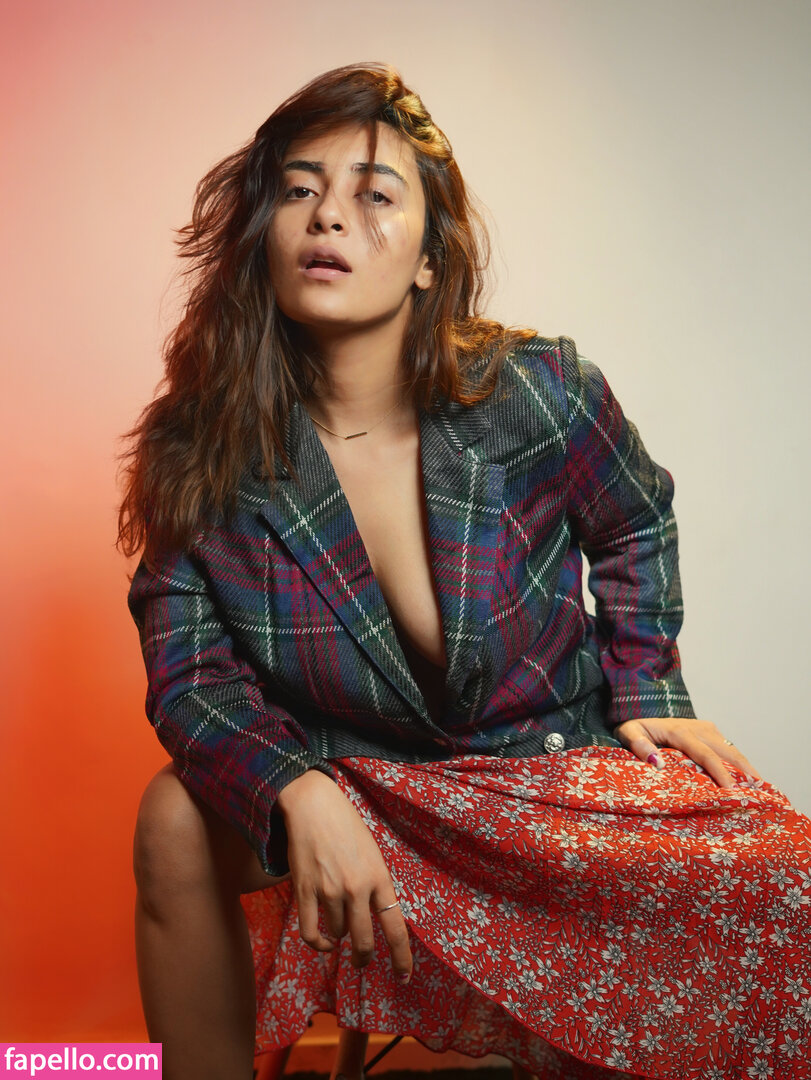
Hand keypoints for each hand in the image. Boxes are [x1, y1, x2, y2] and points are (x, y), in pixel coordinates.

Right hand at [275, 769, 411, 980]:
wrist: (314, 805)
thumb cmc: (347, 827)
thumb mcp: (373, 853)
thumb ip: (376, 885)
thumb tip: (376, 917)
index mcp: (379, 878)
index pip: (396, 928)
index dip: (401, 958)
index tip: (403, 976)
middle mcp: (357, 888)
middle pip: (364, 941)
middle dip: (364, 958)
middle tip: (362, 962)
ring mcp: (329, 891)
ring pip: (338, 933)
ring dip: (340, 935)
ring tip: (339, 922)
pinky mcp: (304, 890)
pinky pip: (311, 933)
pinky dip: (319, 944)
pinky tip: (324, 943)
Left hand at [614, 716, 761, 787]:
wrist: (637, 710)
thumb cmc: (633, 727)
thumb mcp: (628, 733)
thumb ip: (639, 746)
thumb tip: (658, 762)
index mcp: (679, 731)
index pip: (704, 754)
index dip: (719, 772)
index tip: (730, 789)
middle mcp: (698, 728)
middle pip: (726, 751)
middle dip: (744, 771)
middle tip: (759, 793)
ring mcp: (706, 728)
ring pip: (731, 749)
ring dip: (745, 767)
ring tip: (759, 789)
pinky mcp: (709, 731)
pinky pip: (727, 748)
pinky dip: (739, 763)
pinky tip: (747, 779)